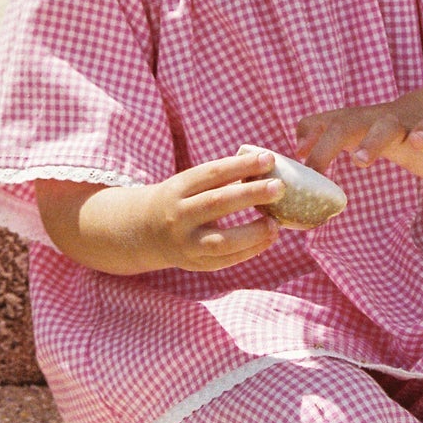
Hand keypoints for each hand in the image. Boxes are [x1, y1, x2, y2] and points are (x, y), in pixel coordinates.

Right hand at [37, 150, 283, 273]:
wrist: (144, 232)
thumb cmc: (180, 201)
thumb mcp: (189, 184)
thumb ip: (220, 178)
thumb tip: (266, 169)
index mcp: (178, 189)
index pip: (211, 174)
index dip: (240, 165)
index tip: (268, 158)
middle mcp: (179, 216)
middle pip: (217, 204)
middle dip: (250, 194)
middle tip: (278, 187)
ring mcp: (186, 243)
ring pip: (222, 240)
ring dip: (253, 232)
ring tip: (276, 223)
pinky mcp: (196, 264)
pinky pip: (226, 260)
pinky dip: (251, 250)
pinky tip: (269, 238)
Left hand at [295, 98, 422, 181]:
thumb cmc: (380, 130)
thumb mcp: (351, 126)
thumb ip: (320, 129)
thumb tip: (295, 141)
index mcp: (364, 122)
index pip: (338, 127)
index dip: (321, 145)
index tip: (307, 166)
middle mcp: (390, 123)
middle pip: (379, 128)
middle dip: (369, 142)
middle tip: (358, 162)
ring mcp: (418, 131)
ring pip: (420, 130)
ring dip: (420, 134)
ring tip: (420, 140)